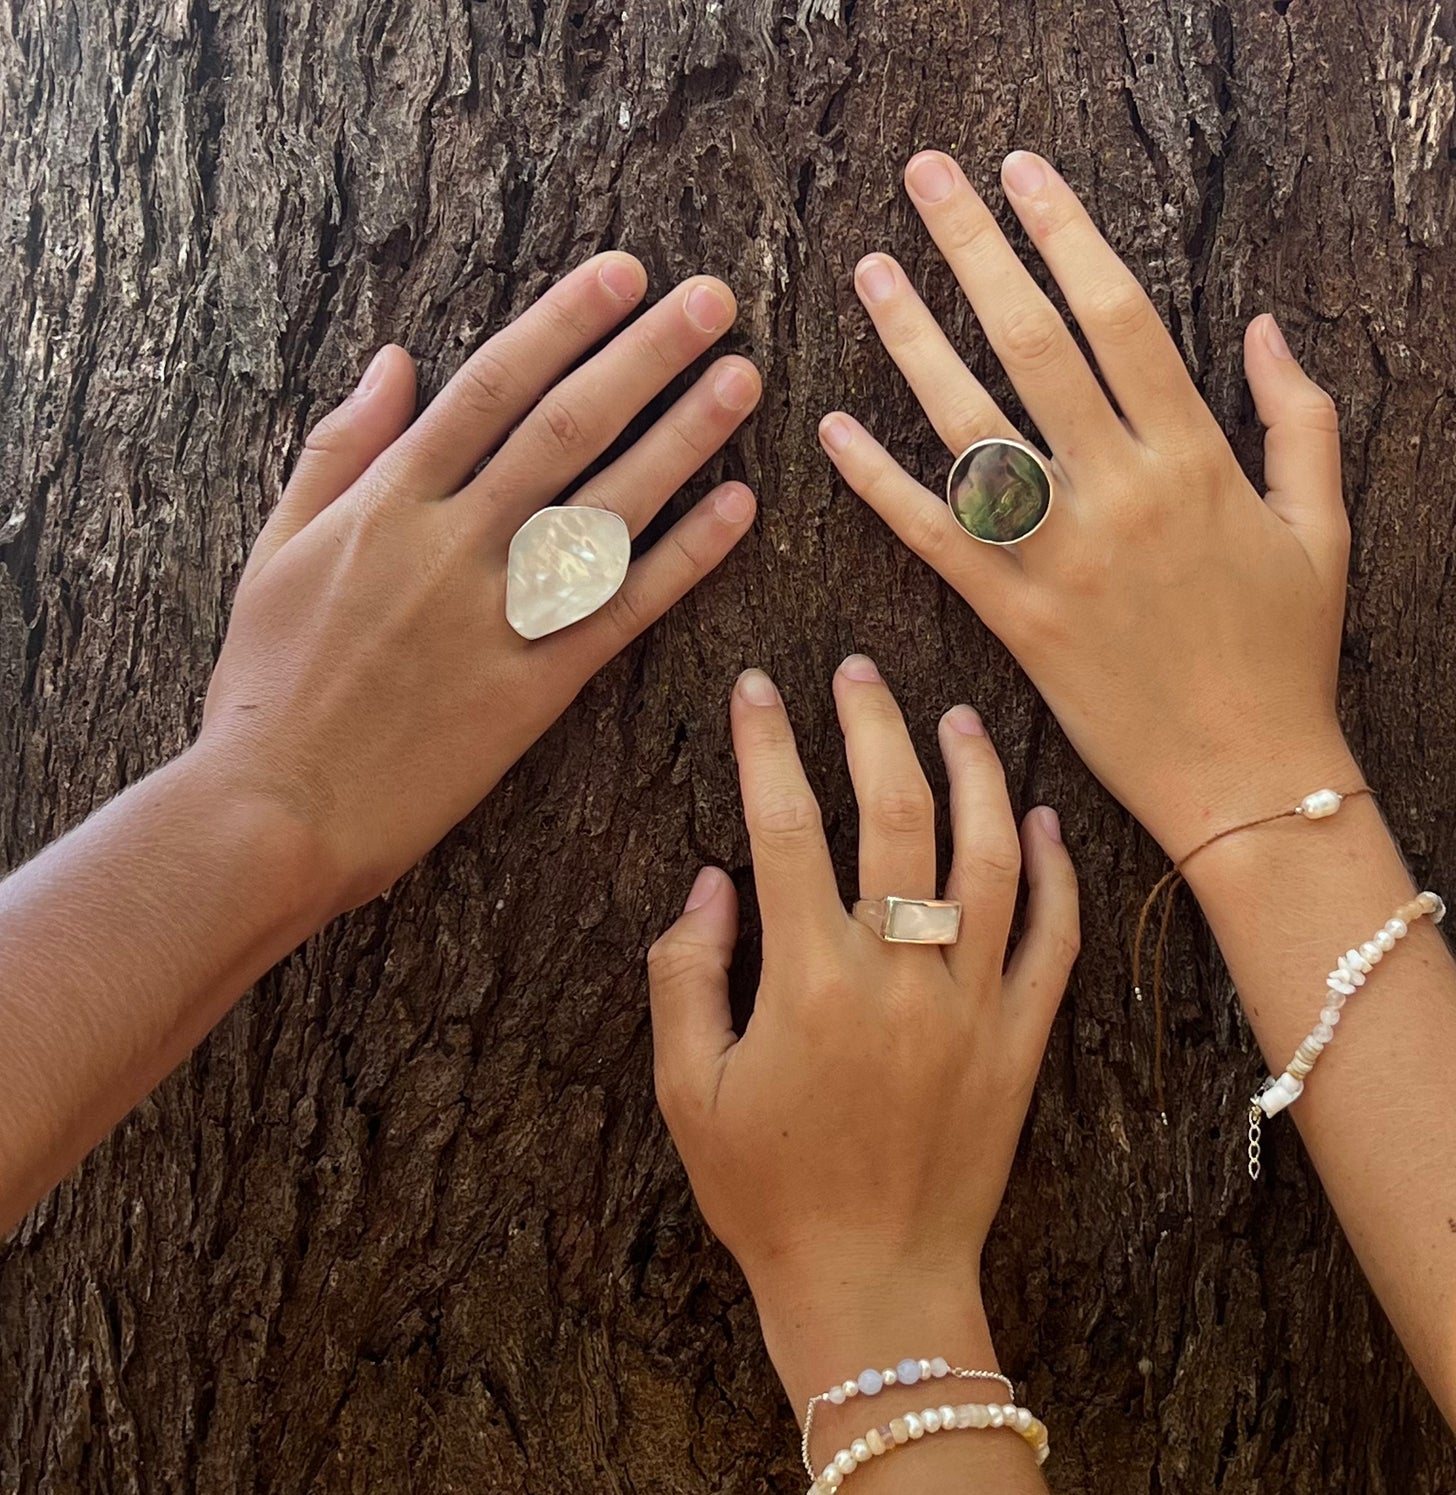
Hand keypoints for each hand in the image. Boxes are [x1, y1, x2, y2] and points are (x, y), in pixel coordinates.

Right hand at [199, 253, 759, 914]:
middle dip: (643, 356)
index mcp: (386, 504)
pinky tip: (738, 508)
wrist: (277, 811)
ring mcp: (499, 617)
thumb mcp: (275, 551)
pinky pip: (624, 611)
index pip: (491, 388)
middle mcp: (451, 546)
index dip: (563, 324)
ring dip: (683, 439)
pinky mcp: (536, 689)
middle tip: (712, 300)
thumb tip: (392, 361)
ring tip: (741, 379)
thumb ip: (339, 452)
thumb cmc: (269, 685)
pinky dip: (683, 558)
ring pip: (607, 508)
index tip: (623, 275)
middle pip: (565, 429)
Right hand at [647, 658, 1077, 1405]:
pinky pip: (1054, 939)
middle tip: (858, 672)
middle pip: (895, 817)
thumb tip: (711, 878)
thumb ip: (687, 973)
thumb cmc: (766, 1194)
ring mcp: (973, 1005)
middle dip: (872, 728)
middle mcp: (900, 976)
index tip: (754, 687)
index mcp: (809, 981)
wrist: (874, 1287)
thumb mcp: (688, 1092)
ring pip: (989, 859)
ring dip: (976, 775)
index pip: (784, 825)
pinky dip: (1055, 872)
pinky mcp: (1021, 1041)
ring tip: (955, 716)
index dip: (766, 745)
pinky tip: (1043, 817)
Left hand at [819, 150, 1359, 859]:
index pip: (1119, 316)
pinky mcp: (1015, 619)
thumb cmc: (1287, 654)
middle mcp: (1121, 494)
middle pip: (1035, 345)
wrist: (1248, 777)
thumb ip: (1300, 418)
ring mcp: (1061, 558)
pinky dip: (880, 484)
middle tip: (924, 178)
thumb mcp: (1321, 528)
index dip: (1065, 233)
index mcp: (1196, 459)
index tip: (1021, 174)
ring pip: (972, 429)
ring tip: (870, 271)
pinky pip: (935, 539)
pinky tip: (833, 430)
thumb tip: (1266, 324)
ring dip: (914, 341)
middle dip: (975, 250)